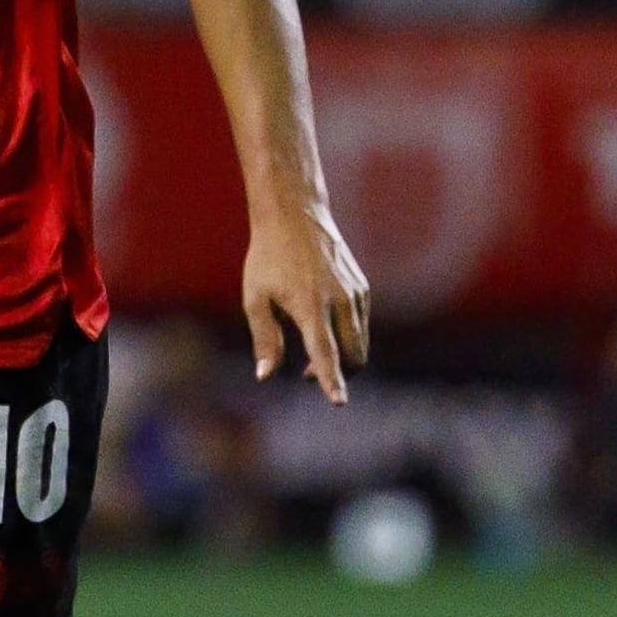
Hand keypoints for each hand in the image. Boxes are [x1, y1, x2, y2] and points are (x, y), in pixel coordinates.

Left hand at [242, 203, 370, 403]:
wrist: (295, 215)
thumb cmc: (268, 258)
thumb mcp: (255, 298)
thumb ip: (265, 339)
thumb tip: (265, 376)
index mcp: (310, 305)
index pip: (324, 352)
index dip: (331, 380)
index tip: (339, 402)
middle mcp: (339, 300)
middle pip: (353, 356)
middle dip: (337, 374)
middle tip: (303, 374)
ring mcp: (355, 293)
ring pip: (360, 343)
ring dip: (341, 358)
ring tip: (309, 351)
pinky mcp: (361, 288)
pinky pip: (360, 325)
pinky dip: (347, 338)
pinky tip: (322, 326)